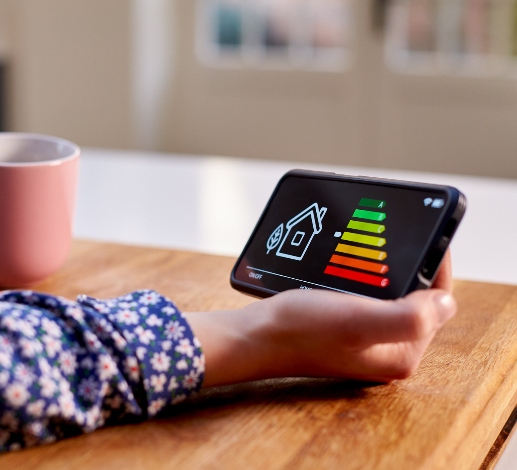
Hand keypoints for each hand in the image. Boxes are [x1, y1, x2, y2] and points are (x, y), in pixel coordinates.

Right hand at [186, 251, 455, 386]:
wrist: (255, 335)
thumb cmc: (300, 329)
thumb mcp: (357, 321)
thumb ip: (409, 317)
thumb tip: (446, 302)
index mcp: (399, 353)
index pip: (437, 305)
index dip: (436, 267)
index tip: (428, 236)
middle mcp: (386, 349)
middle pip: (417, 299)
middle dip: (412, 267)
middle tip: (400, 237)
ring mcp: (366, 339)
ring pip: (393, 295)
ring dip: (390, 270)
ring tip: (380, 245)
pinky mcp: (348, 328)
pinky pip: (372, 296)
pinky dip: (370, 277)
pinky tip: (357, 263)